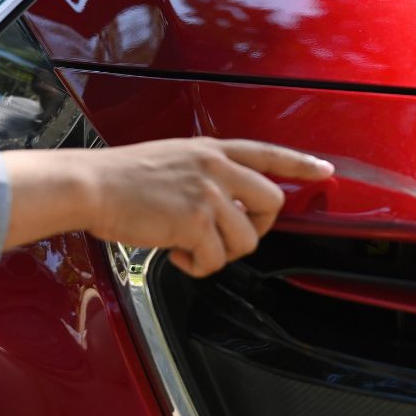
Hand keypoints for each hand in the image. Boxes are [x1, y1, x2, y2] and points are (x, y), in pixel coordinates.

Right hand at [2, 138, 333, 277]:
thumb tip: (227, 206)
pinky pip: (216, 259)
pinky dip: (197, 266)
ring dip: (218, 253)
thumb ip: (205, 174)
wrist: (91, 184)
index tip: (324, 171)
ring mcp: (207, 192)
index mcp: (211, 150)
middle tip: (224, 235)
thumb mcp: (172, 159)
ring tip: (186, 245)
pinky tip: (174, 253)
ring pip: (245, 240)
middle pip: (272, 204)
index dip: (300, 164)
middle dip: (255, 228)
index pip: (267, 153)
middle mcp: (216, 167)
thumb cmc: (121, 176)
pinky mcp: (194, 220)